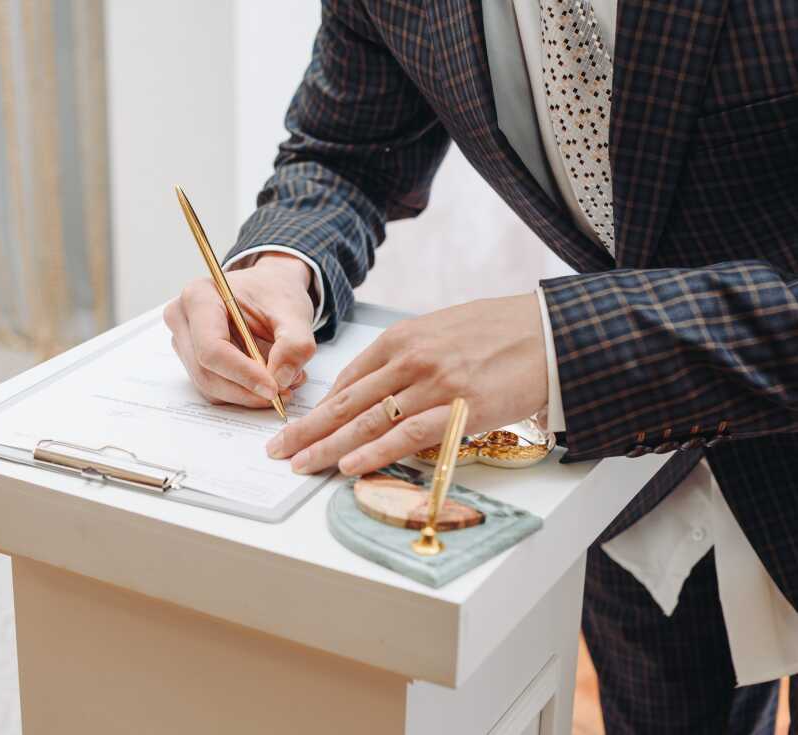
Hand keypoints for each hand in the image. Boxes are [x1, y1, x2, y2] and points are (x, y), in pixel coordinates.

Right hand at [164, 253, 316, 406]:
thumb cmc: (275, 293)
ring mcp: (184, 343)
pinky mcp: (193, 361)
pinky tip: (266, 380)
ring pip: (210, 386)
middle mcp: (183, 320)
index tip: (274, 388)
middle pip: (207, 373)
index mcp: (199, 296)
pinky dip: (242, 393)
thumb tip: (281, 379)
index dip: (243, 374)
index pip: (212, 348)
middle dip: (246, 390)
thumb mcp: (295, 312)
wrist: (270, 288)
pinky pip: (214, 389)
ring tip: (282, 382)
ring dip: (246, 395)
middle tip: (283, 392)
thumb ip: (295, 344)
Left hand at [266, 293, 548, 475]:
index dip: (320, 408)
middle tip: (278, 449)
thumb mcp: (441, 331)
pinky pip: (407, 435)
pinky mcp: (460, 409)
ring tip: (300, 464)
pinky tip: (348, 465)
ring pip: (369, 421)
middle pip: (348, 402)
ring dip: (329, 446)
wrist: (552, 332)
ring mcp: (434, 384)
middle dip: (308, 428)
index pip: (348, 379)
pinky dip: (375, 452)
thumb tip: (376, 388)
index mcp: (402, 338)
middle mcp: (411, 359)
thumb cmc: (499, 332)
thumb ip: (405, 358)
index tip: (297, 426)